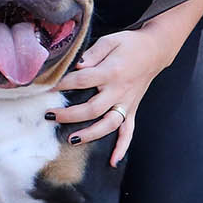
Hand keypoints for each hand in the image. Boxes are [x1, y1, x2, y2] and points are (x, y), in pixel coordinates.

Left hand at [51, 28, 180, 164]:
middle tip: (50, 115)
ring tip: (71, 139)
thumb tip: (77, 64)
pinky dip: (122, 147)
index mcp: (111, 72)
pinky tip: (113, 161)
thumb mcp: (109, 41)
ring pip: (109, 124)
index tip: (47, 87)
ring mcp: (127, 103)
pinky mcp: (133, 109)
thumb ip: (92, 53)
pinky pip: (129, 131)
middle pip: (92, 108)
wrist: (155, 50)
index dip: (63, 84)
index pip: (82, 81)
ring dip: (91, 134)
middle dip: (69, 114)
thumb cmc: (129, 44)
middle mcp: (120, 91)